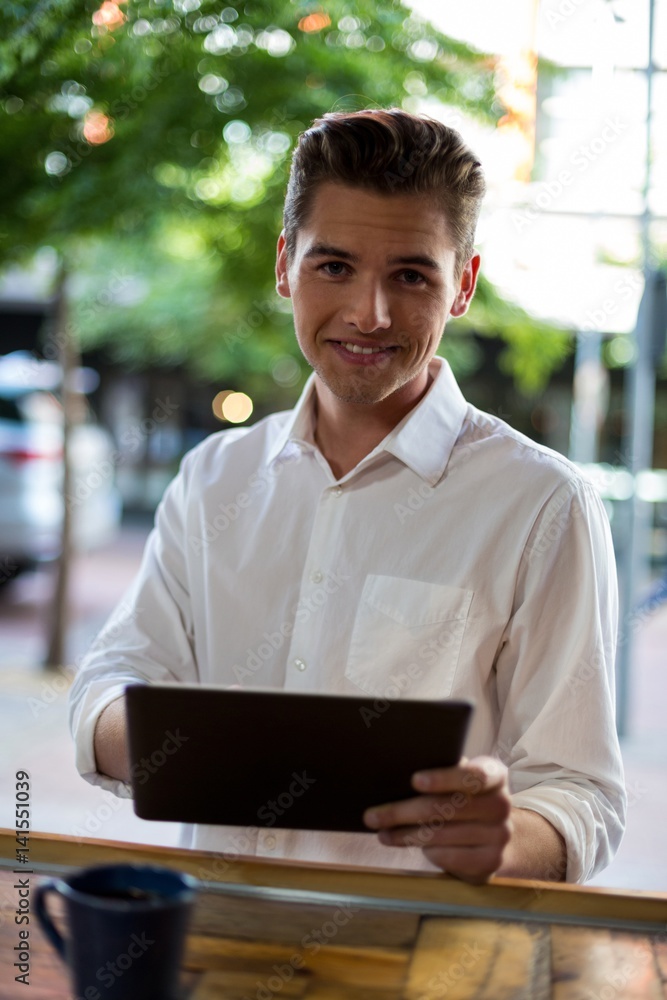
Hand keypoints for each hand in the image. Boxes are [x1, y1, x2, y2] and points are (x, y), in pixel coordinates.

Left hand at [363, 756, 511, 883]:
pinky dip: (425, 850)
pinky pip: (449, 856)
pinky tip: (408, 844)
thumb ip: (441, 771)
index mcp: (494, 775)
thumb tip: (394, 773)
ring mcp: (499, 835)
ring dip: (406, 834)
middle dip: (405, 811)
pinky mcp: (490, 861)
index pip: (474, 775)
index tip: (414, 780)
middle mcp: (502, 804)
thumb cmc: (465, 798)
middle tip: (373, 815)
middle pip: (448, 808)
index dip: (444, 778)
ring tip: (382, 832)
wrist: (494, 836)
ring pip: (443, 834)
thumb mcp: (459, 780)